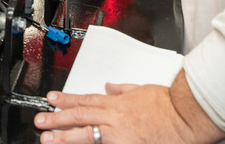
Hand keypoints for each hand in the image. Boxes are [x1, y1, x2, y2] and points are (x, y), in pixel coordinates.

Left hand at [33, 73, 224, 143]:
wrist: (185, 116)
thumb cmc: (168, 104)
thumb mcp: (142, 89)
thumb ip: (123, 89)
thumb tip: (110, 86)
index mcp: (117, 103)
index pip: (85, 99)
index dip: (66, 99)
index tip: (51, 99)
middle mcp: (114, 117)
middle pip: (79, 116)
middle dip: (57, 119)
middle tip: (40, 121)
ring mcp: (119, 134)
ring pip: (85, 134)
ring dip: (64, 136)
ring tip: (47, 138)